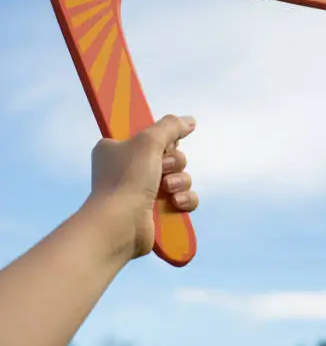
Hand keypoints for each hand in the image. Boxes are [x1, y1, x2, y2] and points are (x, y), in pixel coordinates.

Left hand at [90, 114, 198, 261]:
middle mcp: (127, 169)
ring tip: (168, 189)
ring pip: (179, 177)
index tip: (164, 144)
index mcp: (116, 149)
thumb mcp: (149, 141)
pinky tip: (176, 203)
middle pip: (169, 156)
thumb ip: (171, 126)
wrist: (119, 225)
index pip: (149, 136)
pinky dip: (184, 200)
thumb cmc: (127, 178)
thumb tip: (189, 121)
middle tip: (162, 168)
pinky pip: (182, 199)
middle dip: (174, 162)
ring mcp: (141, 192)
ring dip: (180, 181)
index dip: (162, 139)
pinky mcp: (155, 212)